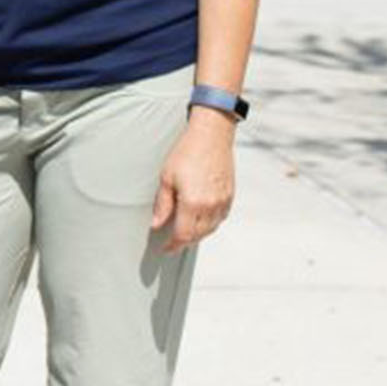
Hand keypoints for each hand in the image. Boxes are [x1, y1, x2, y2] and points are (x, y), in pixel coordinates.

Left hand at [150, 108, 236, 253]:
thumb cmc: (187, 152)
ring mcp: (223, 202)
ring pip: (211, 229)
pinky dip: (209, 225)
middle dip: (184, 241)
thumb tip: (156, 225)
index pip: (184, 235)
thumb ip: (162, 205)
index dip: (173, 245)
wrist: (212, 136)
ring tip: (184, 233)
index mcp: (193, 204)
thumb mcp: (166, 178)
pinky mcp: (230, 196)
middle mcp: (211, 206)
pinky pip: (220, 219)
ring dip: (197, 235)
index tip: (165, 249)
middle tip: (172, 243)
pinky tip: (200, 220)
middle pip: (198, 235)